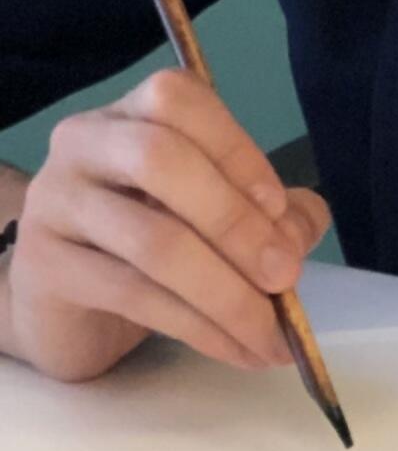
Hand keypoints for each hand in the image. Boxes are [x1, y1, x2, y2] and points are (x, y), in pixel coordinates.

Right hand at [0, 70, 329, 380]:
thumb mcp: (221, 220)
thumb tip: (299, 231)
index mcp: (132, 117)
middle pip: (160, 159)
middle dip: (236, 222)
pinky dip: (201, 327)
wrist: (71, 308)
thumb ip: (274, 215)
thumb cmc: (152, 248)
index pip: (177, 99)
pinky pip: (134, 294)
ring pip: (153, 240)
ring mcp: (58, 203)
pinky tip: (237, 350)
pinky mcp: (46, 267)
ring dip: (229, 294)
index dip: (236, 150)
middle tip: (284, 277)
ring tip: (271, 335)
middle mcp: (85, 146)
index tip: (278, 207)